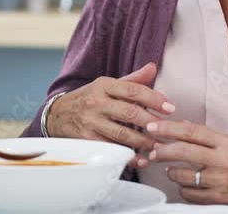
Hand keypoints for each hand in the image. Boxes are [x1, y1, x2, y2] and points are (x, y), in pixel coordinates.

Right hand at [47, 63, 174, 166]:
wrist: (57, 115)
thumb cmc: (89, 98)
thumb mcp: (107, 85)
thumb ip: (132, 79)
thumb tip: (153, 67)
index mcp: (103, 85)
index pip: (133, 90)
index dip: (154, 99)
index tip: (170, 107)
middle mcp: (96, 102)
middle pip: (130, 113)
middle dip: (152, 123)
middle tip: (169, 130)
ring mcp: (90, 122)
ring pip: (122, 134)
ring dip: (144, 142)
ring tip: (159, 147)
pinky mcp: (87, 140)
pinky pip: (111, 149)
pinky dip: (128, 156)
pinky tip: (141, 160)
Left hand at [147, 120, 227, 205]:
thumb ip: (204, 136)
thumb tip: (179, 124)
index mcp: (225, 143)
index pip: (191, 132)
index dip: (168, 128)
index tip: (153, 127)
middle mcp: (222, 160)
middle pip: (182, 151)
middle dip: (161, 151)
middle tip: (152, 151)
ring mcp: (219, 181)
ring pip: (182, 175)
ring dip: (171, 172)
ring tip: (172, 170)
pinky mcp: (217, 199)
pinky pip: (189, 194)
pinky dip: (184, 189)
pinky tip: (187, 185)